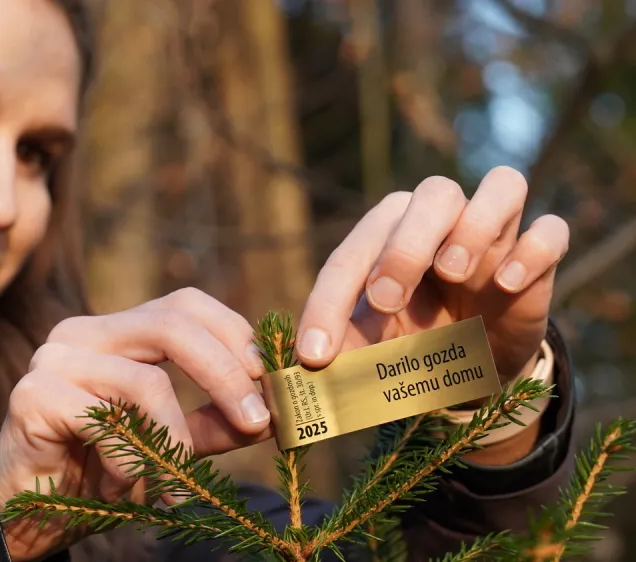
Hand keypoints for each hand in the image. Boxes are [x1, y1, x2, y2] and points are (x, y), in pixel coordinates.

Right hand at [0, 289, 272, 560]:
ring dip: (176, 442)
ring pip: (146, 381)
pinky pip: (107, 422)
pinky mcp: (33, 395)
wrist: (25, 514)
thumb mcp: (168, 443)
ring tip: (176, 484)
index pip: (185, 305)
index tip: (268, 382)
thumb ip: (210, 423)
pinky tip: (125, 486)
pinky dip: (131, 462)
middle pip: (172, 322)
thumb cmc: (96, 472)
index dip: (233, 334)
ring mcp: (55, 359)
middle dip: (226, 374)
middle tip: (256, 422)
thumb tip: (269, 414)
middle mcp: (83, 332)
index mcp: (116, 333)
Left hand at [295, 166, 567, 389]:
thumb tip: (299, 371)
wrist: (473, 370)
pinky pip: (551, 231)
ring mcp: (496, 236)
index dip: (328, 302)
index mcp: (388, 235)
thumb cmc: (411, 344)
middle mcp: (442, 221)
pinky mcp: (540, 261)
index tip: (315, 353)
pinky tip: (505, 284)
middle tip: (386, 300)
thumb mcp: (370, 352)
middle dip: (405, 246)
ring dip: (475, 227)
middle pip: (435, 193)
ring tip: (452, 273)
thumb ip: (338, 352)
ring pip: (503, 186)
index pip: (354, 254)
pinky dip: (532, 251)